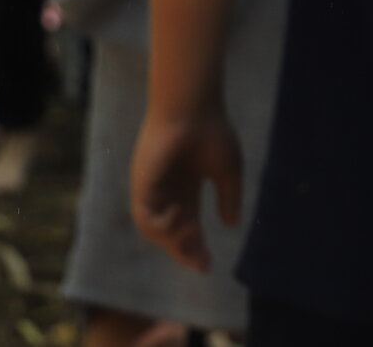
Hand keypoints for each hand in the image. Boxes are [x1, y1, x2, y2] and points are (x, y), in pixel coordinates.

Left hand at [131, 109, 242, 272]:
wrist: (192, 107)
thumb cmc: (211, 132)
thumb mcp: (228, 171)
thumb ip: (229, 198)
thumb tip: (231, 225)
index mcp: (186, 186)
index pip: (188, 224)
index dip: (197, 246)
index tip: (209, 264)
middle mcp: (167, 190)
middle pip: (171, 232)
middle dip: (185, 251)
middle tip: (202, 263)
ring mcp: (151, 187)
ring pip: (154, 229)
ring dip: (173, 240)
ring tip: (193, 233)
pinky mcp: (141, 183)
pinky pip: (144, 216)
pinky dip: (161, 226)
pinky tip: (179, 217)